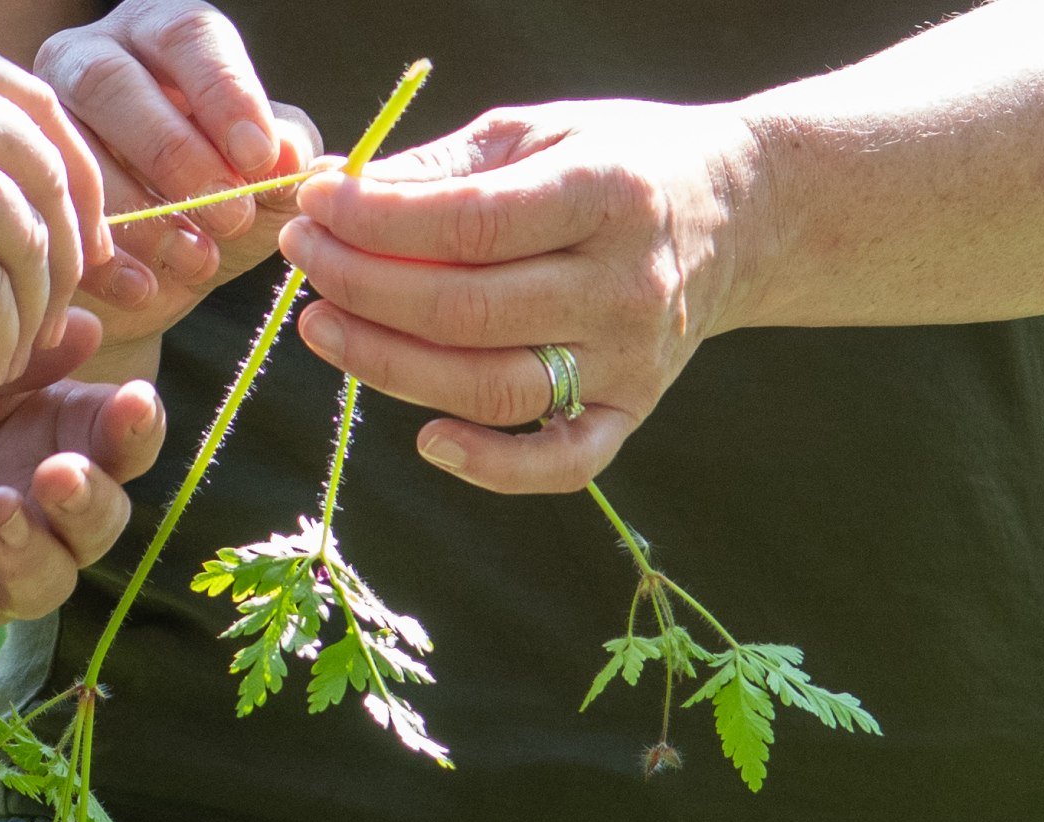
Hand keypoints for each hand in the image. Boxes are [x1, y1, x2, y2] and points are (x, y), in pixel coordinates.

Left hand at [0, 312, 164, 660]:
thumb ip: (7, 353)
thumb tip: (85, 325)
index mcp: (49, 442)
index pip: (118, 446)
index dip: (136, 430)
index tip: (133, 403)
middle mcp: (31, 515)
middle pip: (97, 527)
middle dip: (89, 503)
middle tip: (58, 473)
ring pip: (39, 585)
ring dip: (28, 554)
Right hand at [35, 1, 319, 362]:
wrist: (155, 280)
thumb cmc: (217, 207)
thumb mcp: (262, 179)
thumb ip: (285, 158)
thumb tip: (291, 155)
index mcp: (162, 35)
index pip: (189, 35)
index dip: (225, 92)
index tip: (259, 159)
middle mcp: (91, 58)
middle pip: (113, 82)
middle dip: (175, 152)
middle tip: (229, 212)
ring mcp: (42, 121)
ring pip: (73, 148)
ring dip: (142, 212)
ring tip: (198, 260)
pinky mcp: (15, 187)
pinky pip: (46, 214)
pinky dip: (102, 259)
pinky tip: (144, 288)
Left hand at [281, 100, 758, 493]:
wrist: (740, 213)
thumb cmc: (616, 161)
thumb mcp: (537, 132)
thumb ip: (442, 166)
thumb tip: (334, 190)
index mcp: (606, 193)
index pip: (472, 222)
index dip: (377, 221)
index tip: (315, 204)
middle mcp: (625, 285)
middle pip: (467, 311)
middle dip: (363, 286)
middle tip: (303, 259)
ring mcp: (632, 360)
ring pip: (491, 388)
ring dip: (389, 366)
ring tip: (321, 326)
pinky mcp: (632, 412)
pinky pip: (561, 464)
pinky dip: (492, 467)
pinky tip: (427, 442)